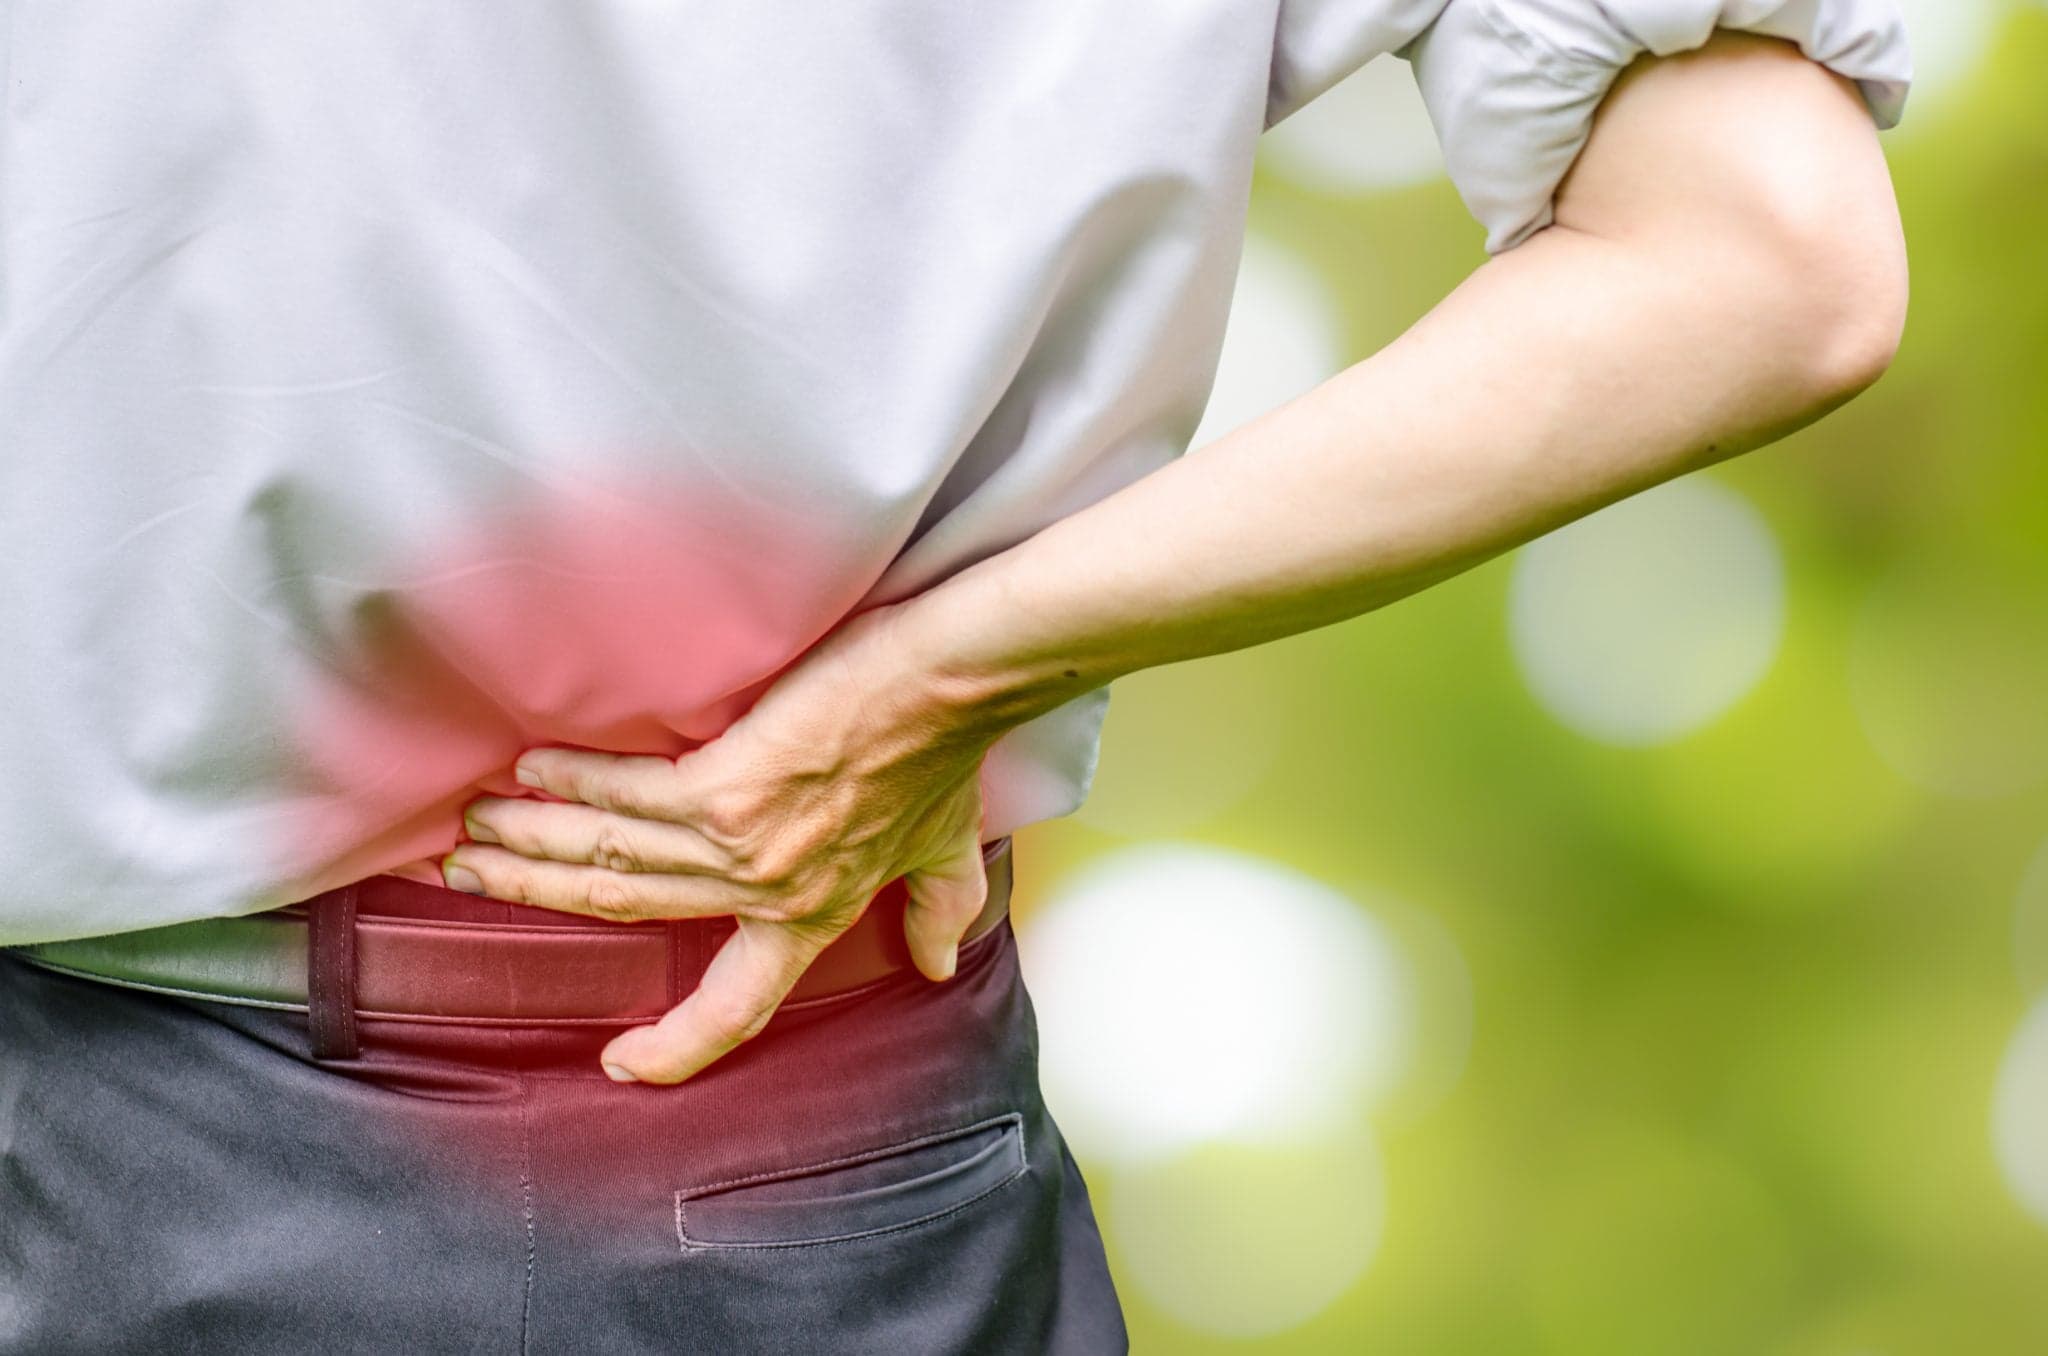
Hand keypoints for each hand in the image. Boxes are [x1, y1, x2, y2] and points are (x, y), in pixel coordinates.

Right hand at [438, 603, 1008, 1084]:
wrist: (945, 686)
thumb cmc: (943, 759)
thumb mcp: (946, 853)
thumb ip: (935, 911)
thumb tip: (934, 966)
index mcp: (809, 919)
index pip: (736, 1008)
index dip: (680, 1046)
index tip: (622, 1066)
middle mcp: (765, 894)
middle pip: (628, 910)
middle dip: (537, 896)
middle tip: (469, 878)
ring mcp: (739, 846)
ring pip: (610, 858)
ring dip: (530, 844)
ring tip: (471, 832)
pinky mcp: (723, 789)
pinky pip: (626, 796)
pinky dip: (570, 782)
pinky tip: (526, 770)